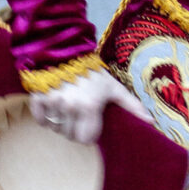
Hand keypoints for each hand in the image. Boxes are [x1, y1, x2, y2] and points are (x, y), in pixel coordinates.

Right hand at [29, 68, 152, 143]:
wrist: (63, 50)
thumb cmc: (91, 71)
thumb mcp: (113, 86)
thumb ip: (131, 105)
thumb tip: (150, 122)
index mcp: (89, 106)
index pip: (86, 139)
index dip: (89, 135)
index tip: (90, 126)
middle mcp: (70, 106)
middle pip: (70, 135)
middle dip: (75, 130)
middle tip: (79, 116)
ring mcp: (52, 103)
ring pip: (56, 128)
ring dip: (61, 123)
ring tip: (67, 108)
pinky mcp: (38, 99)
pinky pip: (41, 121)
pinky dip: (46, 118)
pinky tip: (54, 107)